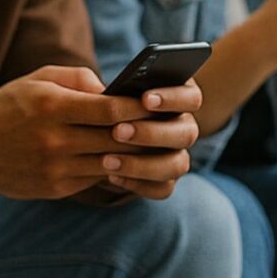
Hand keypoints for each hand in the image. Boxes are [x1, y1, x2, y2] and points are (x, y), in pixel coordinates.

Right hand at [0, 66, 195, 199]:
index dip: (140, 106)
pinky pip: (96, 178)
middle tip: (167, 125)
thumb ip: (78, 78)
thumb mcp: (36, 80)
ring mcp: (55, 167)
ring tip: (151, 144)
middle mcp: (53, 139)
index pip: (111, 109)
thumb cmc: (8, 106)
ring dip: (134, 155)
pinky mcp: (55, 187)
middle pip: (118, 139)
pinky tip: (122, 159)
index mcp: (50, 106)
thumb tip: (115, 91)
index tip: (157, 101)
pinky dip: (112, 169)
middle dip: (145, 132)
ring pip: (111, 163)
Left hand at [103, 81, 202, 199]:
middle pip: (187, 133)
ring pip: (177, 164)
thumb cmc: (95, 102)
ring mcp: (176, 155)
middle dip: (152, 133)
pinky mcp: (164, 180)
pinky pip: (163, 188)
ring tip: (107, 160)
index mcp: (176, 99)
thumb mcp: (97, 89)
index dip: (172, 99)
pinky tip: (111, 176)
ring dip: (143, 163)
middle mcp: (182, 127)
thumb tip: (103, 94)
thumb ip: (109, 89)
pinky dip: (139, 184)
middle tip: (117, 131)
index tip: (145, 99)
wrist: (86, 134)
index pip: (191, 97)